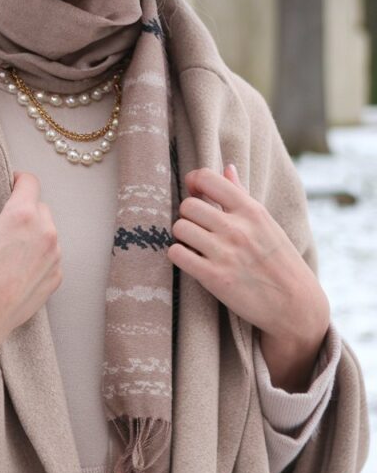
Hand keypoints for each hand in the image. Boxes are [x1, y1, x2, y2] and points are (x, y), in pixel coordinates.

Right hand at [0, 152, 61, 372]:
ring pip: (46, 230)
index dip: (13, 181)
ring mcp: (56, 257)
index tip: (0, 191)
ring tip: (3, 251)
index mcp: (24, 215)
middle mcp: (47, 233)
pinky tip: (13, 268)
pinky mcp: (57, 278)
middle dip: (21, 209)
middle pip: (38, 205)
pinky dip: (36, 255)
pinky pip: (50, 254)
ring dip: (30, 232)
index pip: (29, 180)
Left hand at [168, 164, 329, 390]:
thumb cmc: (280, 260)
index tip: (196, 192)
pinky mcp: (214, 277)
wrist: (295, 305)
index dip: (194, 182)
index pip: (206, 178)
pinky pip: (177, 253)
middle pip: (187, 205)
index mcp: (250, 210)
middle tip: (198, 226)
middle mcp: (237, 228)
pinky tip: (190, 259)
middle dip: (188, 215)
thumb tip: (226, 167)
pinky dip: (179, 254)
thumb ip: (241, 194)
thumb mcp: (266, 222)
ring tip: (195, 243)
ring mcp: (225, 253)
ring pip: (179, 228)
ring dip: (182, 235)